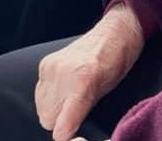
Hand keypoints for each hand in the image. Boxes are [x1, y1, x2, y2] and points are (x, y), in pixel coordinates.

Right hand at [35, 4, 143, 140]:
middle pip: (49, 120)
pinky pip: (40, 92)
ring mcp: (52, 66)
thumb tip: (69, 131)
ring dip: (55, 109)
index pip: (61, 127)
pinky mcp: (45, 63)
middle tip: (78, 111)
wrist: (117, 30)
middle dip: (61, 121)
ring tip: (74, 96)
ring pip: (42, 108)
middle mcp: (63, 73)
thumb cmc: (121, 58)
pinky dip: (51, 95)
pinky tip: (66, 87)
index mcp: (83, 81)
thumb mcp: (109, 89)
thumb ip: (84, 110)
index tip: (74, 135)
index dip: (67, 135)